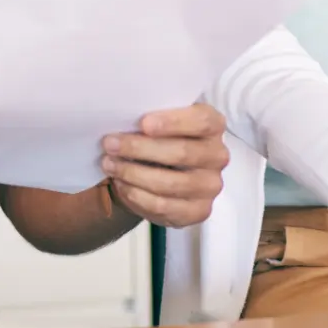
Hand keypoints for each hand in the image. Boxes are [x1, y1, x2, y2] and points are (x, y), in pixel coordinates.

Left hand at [100, 103, 227, 227]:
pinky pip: (164, 206)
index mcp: (214, 125)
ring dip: (133, 174)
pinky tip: (121, 184)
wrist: (162, 170)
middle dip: (140, 148)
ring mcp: (210, 186)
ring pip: (170, 183)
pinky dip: (137, 196)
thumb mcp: (161, 119)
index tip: (143, 123)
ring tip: (109, 164)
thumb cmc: (161, 136)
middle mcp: (218, 155)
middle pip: (182, 152)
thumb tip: (124, 118)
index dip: (173, 122)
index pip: (202, 121)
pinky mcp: (199, 211)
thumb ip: (153, 116)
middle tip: (110, 144)